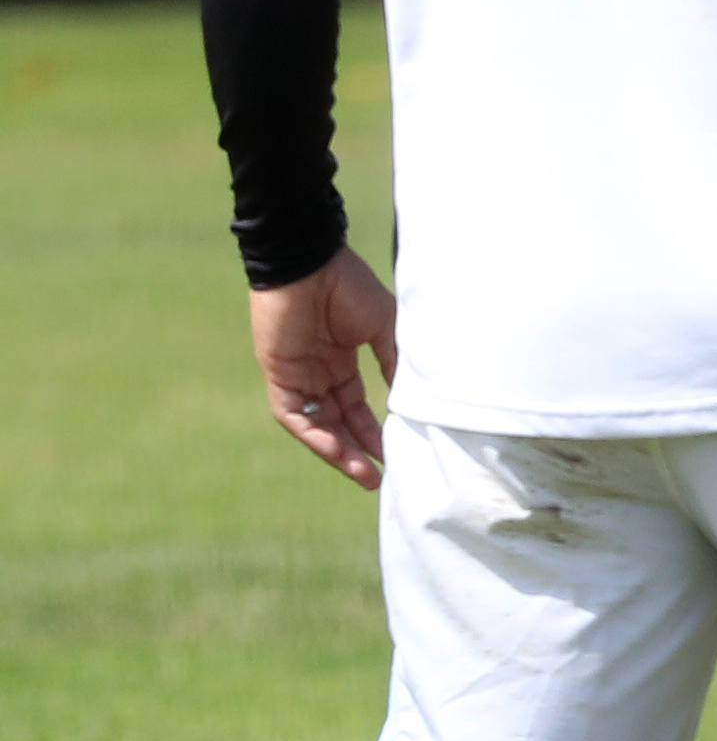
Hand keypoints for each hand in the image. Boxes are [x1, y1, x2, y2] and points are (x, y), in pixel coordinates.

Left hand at [249, 248, 398, 487]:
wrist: (310, 262)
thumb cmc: (350, 287)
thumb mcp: (385, 329)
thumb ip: (394, 364)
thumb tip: (414, 401)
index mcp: (341, 360)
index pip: (357, 407)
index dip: (374, 432)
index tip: (396, 455)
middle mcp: (318, 372)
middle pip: (337, 422)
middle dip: (357, 451)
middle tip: (379, 479)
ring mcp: (297, 375)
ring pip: (317, 425)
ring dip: (339, 452)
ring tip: (363, 474)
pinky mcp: (279, 373)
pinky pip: (294, 415)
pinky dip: (315, 435)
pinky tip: (337, 452)